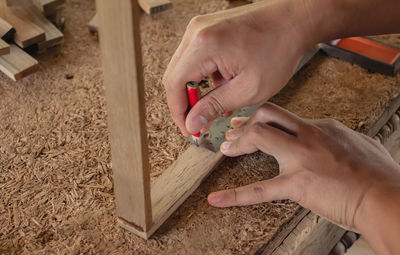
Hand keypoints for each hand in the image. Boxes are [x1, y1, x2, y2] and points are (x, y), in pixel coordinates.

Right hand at [163, 0, 313, 135]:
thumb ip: (215, 106)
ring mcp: (201, 28)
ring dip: (196, 91)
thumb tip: (192, 122)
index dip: (178, 111)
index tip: (188, 129)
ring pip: (184, 68)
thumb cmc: (279, 49)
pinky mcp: (208, 29)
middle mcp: (196, 32)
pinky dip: (204, 77)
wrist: (294, 20)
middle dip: (185, 103)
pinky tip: (221, 90)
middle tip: (197, 123)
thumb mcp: (248, 88)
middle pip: (175, 75)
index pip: (174, 84)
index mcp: (204, 45)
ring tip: (214, 108)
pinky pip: (196, 58)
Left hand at [208, 103, 399, 230]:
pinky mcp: (297, 184)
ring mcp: (301, 158)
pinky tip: (217, 199)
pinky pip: (260, 190)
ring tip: (226, 150)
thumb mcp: (360, 144)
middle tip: (232, 131)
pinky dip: (235, 196)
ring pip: (260, 136)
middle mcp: (308, 136)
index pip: (285, 117)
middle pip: (268, 114)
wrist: (387, 198)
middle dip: (246, 122)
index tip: (253, 124)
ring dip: (239, 143)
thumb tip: (334, 133)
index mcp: (321, 128)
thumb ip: (341, 136)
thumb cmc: (378, 175)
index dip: (264, 120)